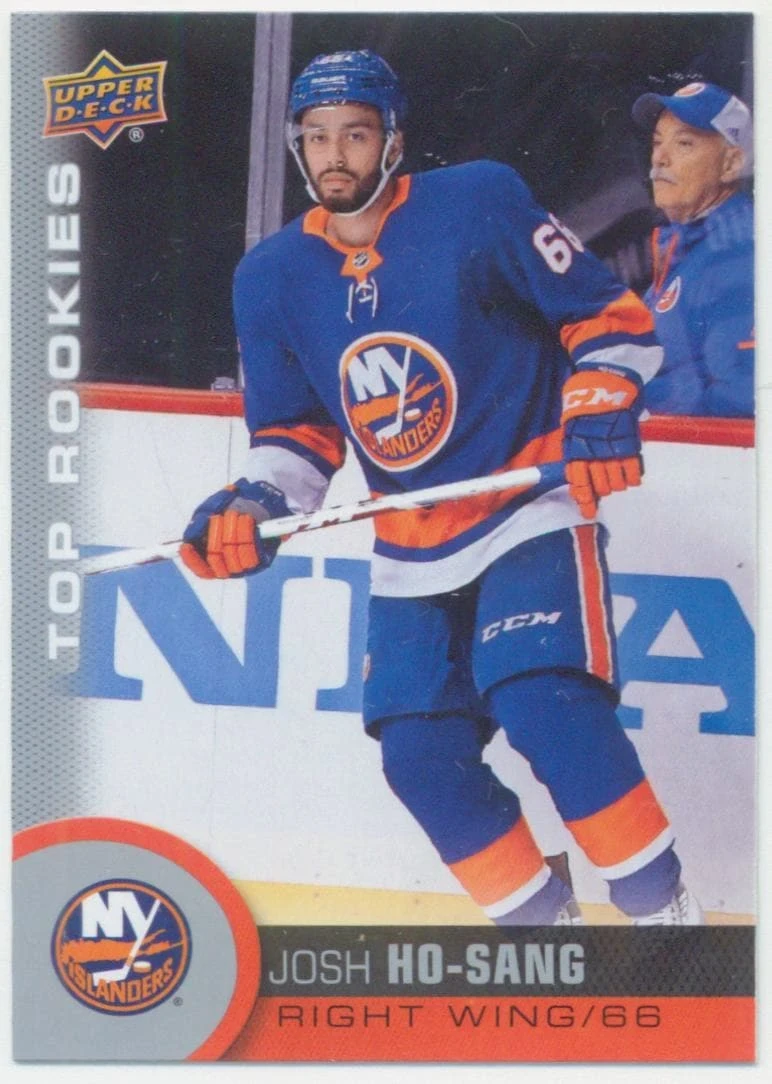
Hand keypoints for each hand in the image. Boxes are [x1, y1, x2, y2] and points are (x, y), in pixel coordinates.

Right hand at [180, 478, 290, 578]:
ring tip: (233, 514)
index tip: (186, 545)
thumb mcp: (210, 511)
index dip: (192, 559)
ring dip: (231, 531)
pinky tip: (245, 519)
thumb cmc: (229, 509)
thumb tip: (190, 536)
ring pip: (231, 555)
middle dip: (214, 535)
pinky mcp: (263, 560)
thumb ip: (198, 522)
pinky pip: (251, 553)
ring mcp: (246, 566)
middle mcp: (230, 568)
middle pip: (215, 559)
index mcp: (214, 561)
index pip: (202, 570)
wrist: (259, 503)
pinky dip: (246, 533)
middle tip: (217, 518)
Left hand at [561, 367, 642, 518]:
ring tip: (619, 476)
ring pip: (616, 482)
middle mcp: (592, 453)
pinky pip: (634, 470)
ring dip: (618, 483)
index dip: (584, 500)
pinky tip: (632, 475)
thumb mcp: (573, 428)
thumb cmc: (585, 403)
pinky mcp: (629, 442)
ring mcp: (611, 449)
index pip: (578, 483)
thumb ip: (577, 451)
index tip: (588, 513)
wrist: (604, 380)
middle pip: (600, 486)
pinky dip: (634, 476)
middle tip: (607, 483)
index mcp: (574, 450)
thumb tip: (579, 474)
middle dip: (603, 489)